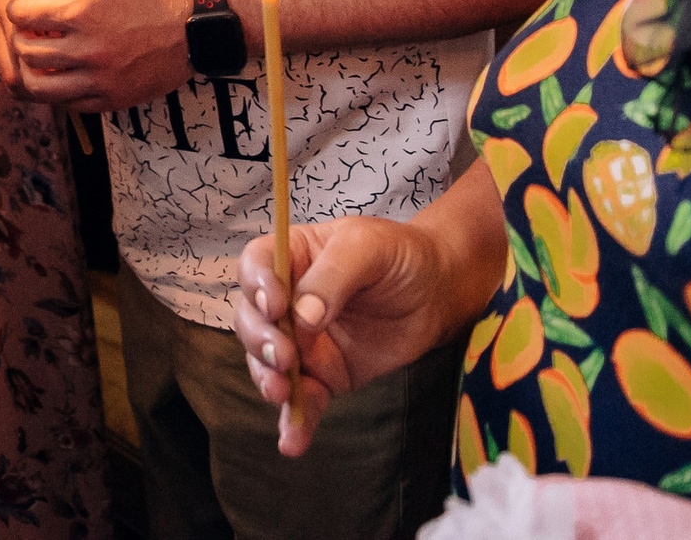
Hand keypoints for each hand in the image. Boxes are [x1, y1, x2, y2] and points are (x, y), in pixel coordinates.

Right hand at [0, 0, 84, 95]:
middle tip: (69, 88)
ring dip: (33, 81)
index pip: (18, 57)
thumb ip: (63, 18)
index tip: (71, 80)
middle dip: (38, 86)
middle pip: (11, 72)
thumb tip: (69, 55)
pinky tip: (55, 71)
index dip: (44, 76)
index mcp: (7, 7)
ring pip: (10, 72)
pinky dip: (29, 72)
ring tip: (64, 81)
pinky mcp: (0, 32)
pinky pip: (11, 63)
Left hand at [6, 0, 194, 113]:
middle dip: (20, 42)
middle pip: (26, 53)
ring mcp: (99, 78)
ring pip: (40, 88)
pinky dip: (59, 91)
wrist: (193, 27)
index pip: (23, 16)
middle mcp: (87, 48)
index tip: (21, 11)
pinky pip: (69, 104)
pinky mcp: (112, 100)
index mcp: (81, 12)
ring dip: (33, 73)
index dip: (16, 11)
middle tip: (28, 36)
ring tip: (39, 63)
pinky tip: (64, 77)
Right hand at [233, 218, 467, 456]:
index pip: (256, 266)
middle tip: (283, 357)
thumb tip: (303, 317)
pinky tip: (292, 442)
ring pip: (267, 362)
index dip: (256, 286)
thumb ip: (334, 276)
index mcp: (292, 257)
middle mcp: (287, 299)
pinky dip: (295, 421)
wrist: (438, 294)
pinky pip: (303, 398)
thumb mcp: (369, 248)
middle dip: (260, 340)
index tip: (275, 307)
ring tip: (281, 393)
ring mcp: (303, 340)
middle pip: (252, 318)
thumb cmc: (401, 256)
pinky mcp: (324, 375)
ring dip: (267, 379)